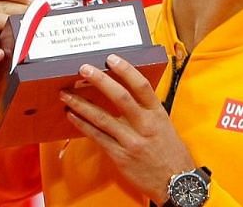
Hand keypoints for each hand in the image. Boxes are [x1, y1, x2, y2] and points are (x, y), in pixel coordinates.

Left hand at [60, 54, 195, 203]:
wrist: (175, 183)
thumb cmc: (170, 152)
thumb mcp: (165, 125)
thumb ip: (147, 110)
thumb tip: (127, 91)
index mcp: (157, 114)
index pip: (141, 86)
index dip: (126, 70)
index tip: (111, 58)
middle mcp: (145, 125)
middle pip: (120, 97)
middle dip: (100, 81)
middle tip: (84, 70)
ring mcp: (131, 141)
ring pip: (102, 118)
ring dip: (81, 104)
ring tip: (66, 94)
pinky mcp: (120, 156)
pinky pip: (97, 137)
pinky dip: (82, 125)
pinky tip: (72, 116)